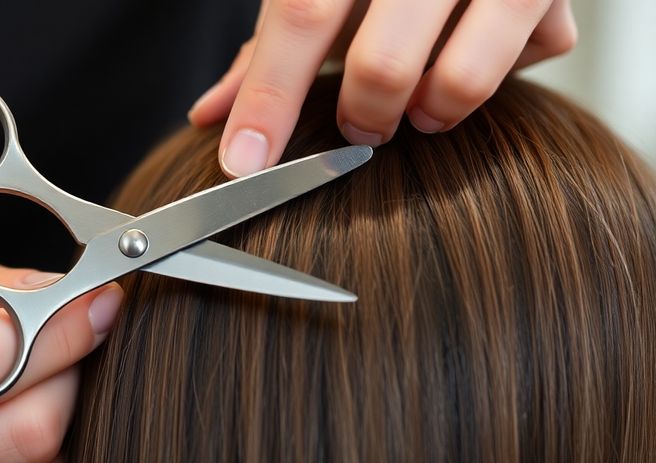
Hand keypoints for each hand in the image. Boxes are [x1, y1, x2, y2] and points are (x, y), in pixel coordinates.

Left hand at [189, 0, 576, 175]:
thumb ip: (267, 51)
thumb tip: (209, 117)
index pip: (300, 17)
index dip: (269, 100)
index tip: (245, 164)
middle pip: (381, 63)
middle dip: (363, 115)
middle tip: (364, 125)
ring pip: (463, 78)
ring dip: (434, 111)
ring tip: (423, 101)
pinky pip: (535, 56)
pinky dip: (501, 71)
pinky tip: (485, 45)